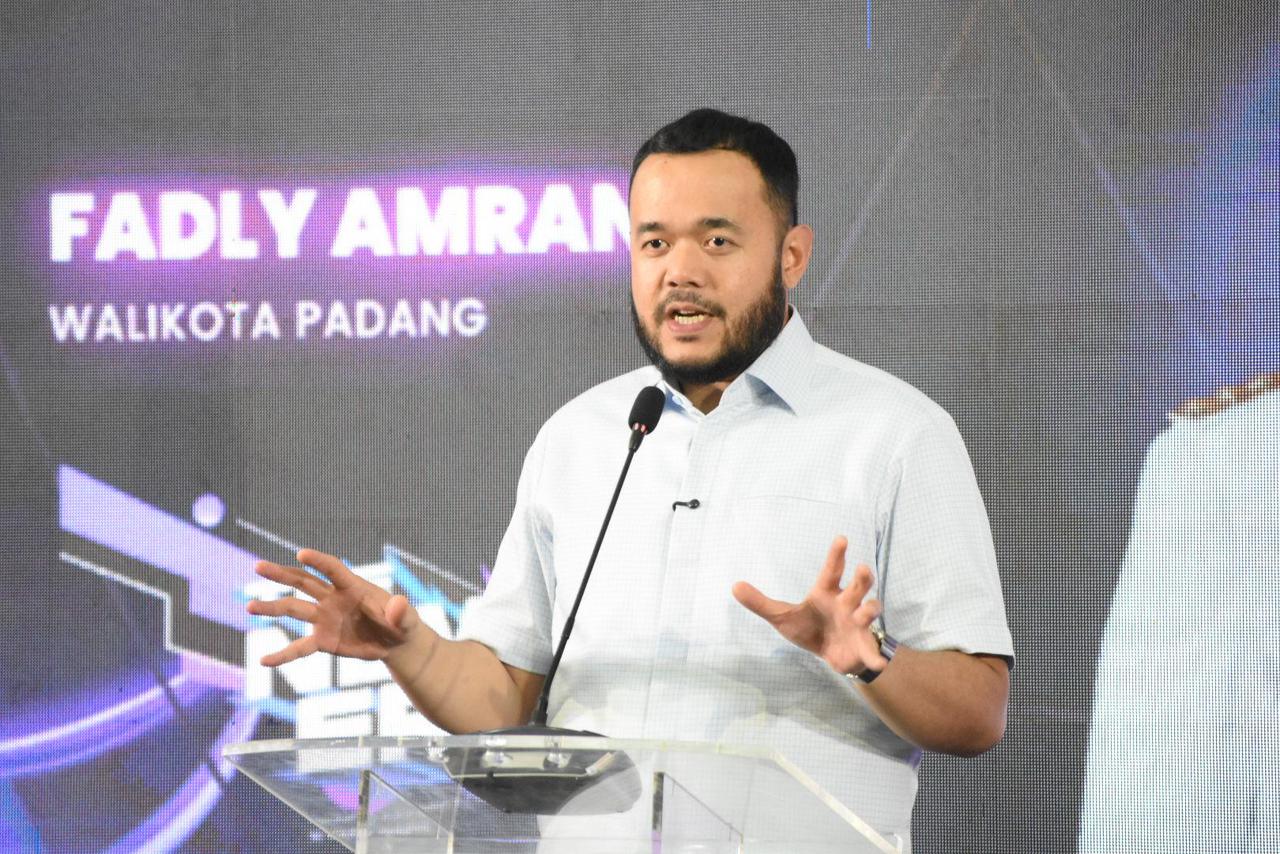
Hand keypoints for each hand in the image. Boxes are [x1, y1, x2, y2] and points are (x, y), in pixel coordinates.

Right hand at [246, 548, 422, 665]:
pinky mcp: (323, 641)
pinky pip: (299, 647)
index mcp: (353, 587)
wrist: (396, 643)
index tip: (300, 554)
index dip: (319, 561)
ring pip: (294, 609)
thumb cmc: (402, 624)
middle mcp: (333, 599)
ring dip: (272, 607)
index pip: (333, 569)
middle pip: (304, 582)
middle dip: (281, 574)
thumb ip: (402, 612)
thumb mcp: (407, 619)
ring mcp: (325, 619)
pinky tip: (264, 661)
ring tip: (249, 606)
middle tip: (258, 567)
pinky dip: (283, 655)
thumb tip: (399, 604)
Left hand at [732, 535, 887, 677]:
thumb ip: (760, 603)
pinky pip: (871, 652)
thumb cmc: (810, 627)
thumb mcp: (782, 617)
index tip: (841, 538)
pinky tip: (877, 663)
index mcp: (826, 593)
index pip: (831, 570)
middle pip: (857, 587)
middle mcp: (846, 604)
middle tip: (862, 568)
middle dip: (862, 578)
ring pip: (869, 611)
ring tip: (864, 612)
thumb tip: (734, 586)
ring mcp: (857, 624)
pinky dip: (875, 657)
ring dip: (869, 610)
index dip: (836, 555)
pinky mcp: (862, 646)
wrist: (832, 654)